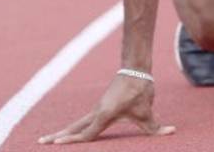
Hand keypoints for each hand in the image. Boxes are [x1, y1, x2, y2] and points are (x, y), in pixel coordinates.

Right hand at [38, 74, 174, 143]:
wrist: (136, 68)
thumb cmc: (139, 89)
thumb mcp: (147, 111)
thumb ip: (156, 127)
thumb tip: (172, 132)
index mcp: (104, 115)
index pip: (86, 133)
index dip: (72, 141)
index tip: (56, 145)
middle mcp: (97, 112)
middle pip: (74, 128)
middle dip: (58, 136)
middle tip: (41, 142)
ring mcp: (97, 109)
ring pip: (78, 123)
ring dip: (64, 132)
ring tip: (49, 140)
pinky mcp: (101, 106)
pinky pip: (84, 120)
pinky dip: (74, 127)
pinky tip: (70, 132)